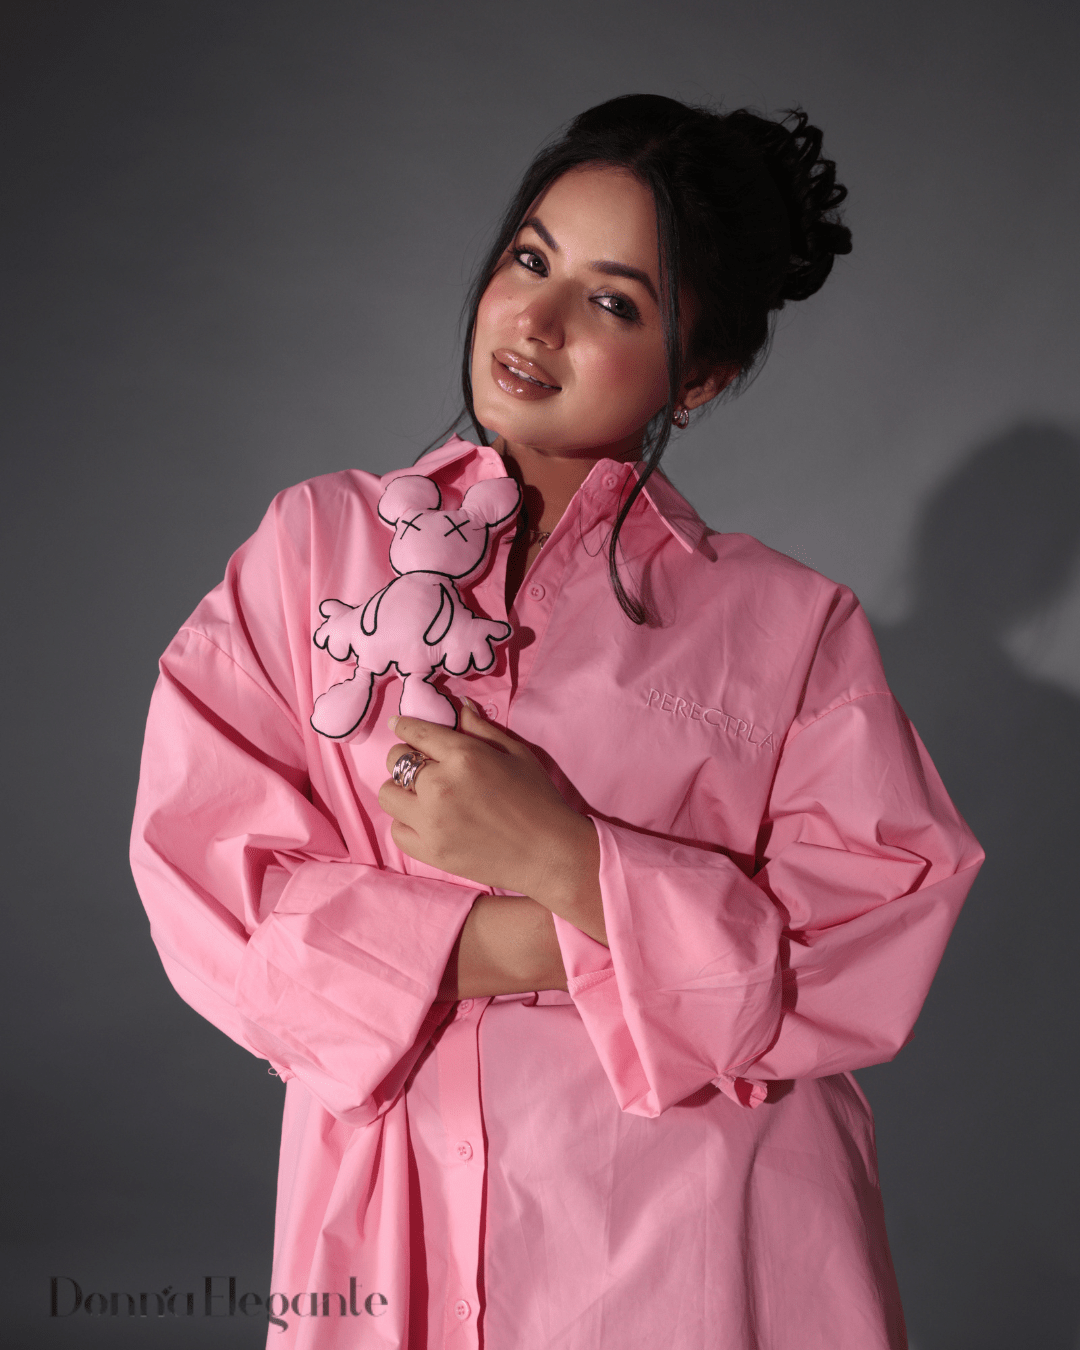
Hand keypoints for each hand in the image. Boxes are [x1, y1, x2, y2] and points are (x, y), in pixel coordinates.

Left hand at [379, 703, 605, 943]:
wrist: (549, 853)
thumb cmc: (539, 799)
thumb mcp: (516, 753)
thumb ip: (481, 729)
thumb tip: (459, 706)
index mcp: (464, 756)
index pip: (415, 732)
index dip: (404, 726)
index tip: (399, 725)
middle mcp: (440, 786)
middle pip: (395, 760)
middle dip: (405, 757)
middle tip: (422, 765)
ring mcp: (432, 821)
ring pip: (388, 794)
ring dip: (401, 790)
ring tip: (422, 795)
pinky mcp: (430, 851)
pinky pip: (396, 830)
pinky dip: (407, 822)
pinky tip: (426, 821)